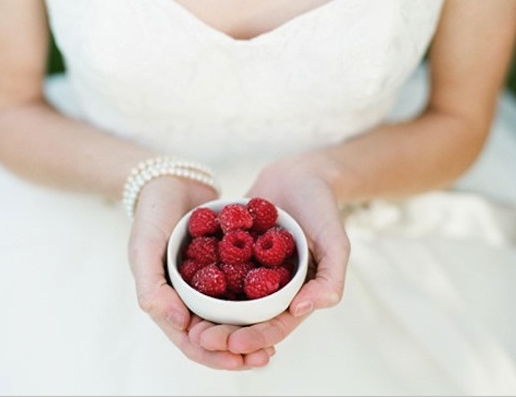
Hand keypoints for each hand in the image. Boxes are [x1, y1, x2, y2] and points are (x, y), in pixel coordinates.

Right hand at [128, 176, 274, 368]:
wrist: (170, 178)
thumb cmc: (151, 214)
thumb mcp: (144, 249)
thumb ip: (152, 288)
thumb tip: (180, 325)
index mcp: (167, 301)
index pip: (190, 340)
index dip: (214, 355)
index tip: (240, 360)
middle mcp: (190, 296)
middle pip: (217, 333)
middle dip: (240, 348)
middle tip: (267, 354)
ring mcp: (210, 280)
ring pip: (233, 314)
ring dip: (253, 328)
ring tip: (278, 336)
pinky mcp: (227, 262)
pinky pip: (245, 284)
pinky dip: (260, 296)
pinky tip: (282, 300)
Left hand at [191, 153, 349, 356]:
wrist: (301, 171)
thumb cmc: (322, 206)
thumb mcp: (335, 241)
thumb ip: (329, 278)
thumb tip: (303, 311)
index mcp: (295, 294)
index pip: (274, 327)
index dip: (253, 340)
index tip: (232, 345)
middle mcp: (270, 287)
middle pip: (245, 321)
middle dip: (223, 335)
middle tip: (198, 339)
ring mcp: (249, 270)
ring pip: (225, 301)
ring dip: (207, 317)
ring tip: (187, 325)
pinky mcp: (232, 251)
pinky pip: (214, 269)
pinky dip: (200, 281)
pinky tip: (179, 287)